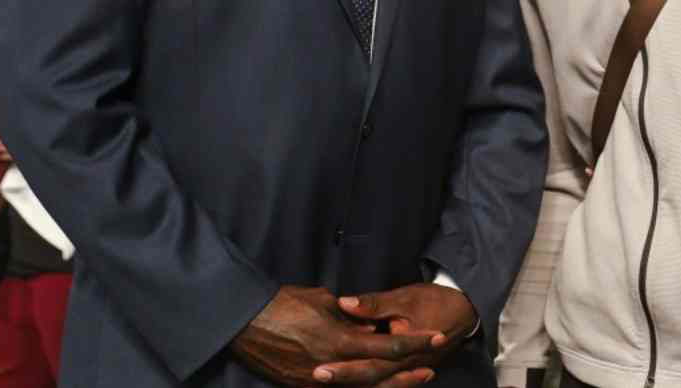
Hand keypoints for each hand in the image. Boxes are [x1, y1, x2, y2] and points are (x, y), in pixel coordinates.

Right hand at [230, 285, 438, 385]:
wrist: (244, 321)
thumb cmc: (284, 303)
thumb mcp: (323, 302)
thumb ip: (352, 318)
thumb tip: (371, 330)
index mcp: (340, 341)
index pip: (388, 347)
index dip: (415, 344)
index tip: (436, 338)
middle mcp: (332, 367)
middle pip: (379, 376)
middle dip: (407, 373)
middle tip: (431, 370)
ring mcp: (316, 381)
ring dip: (388, 385)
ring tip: (411, 380)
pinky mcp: (303, 386)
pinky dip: (359, 387)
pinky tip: (373, 383)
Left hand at [324, 283, 478, 379]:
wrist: (465, 312)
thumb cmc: (435, 302)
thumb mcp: (404, 299)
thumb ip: (373, 304)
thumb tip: (343, 303)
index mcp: (404, 353)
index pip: (369, 364)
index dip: (344, 368)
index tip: (318, 367)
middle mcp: (405, 368)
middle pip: (368, 379)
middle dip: (342, 377)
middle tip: (314, 375)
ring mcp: (407, 371)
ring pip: (376, 382)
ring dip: (351, 380)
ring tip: (322, 377)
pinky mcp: (406, 369)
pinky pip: (383, 378)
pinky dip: (365, 379)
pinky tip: (346, 376)